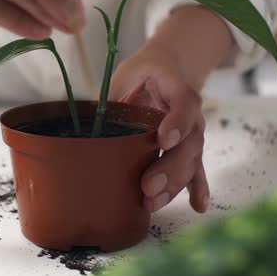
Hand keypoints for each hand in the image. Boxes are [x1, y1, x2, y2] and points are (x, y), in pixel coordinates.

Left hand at [109, 45, 209, 213]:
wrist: (168, 69)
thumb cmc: (142, 74)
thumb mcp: (125, 76)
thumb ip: (109, 97)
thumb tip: (78, 119)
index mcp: (175, 88)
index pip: (183, 103)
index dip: (176, 122)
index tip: (163, 140)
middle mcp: (190, 113)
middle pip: (188, 142)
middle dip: (169, 167)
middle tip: (148, 186)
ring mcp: (193, 133)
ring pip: (191, 160)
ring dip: (174, 185)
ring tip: (153, 202)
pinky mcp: (191, 148)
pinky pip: (197, 170)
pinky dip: (198, 188)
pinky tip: (198, 206)